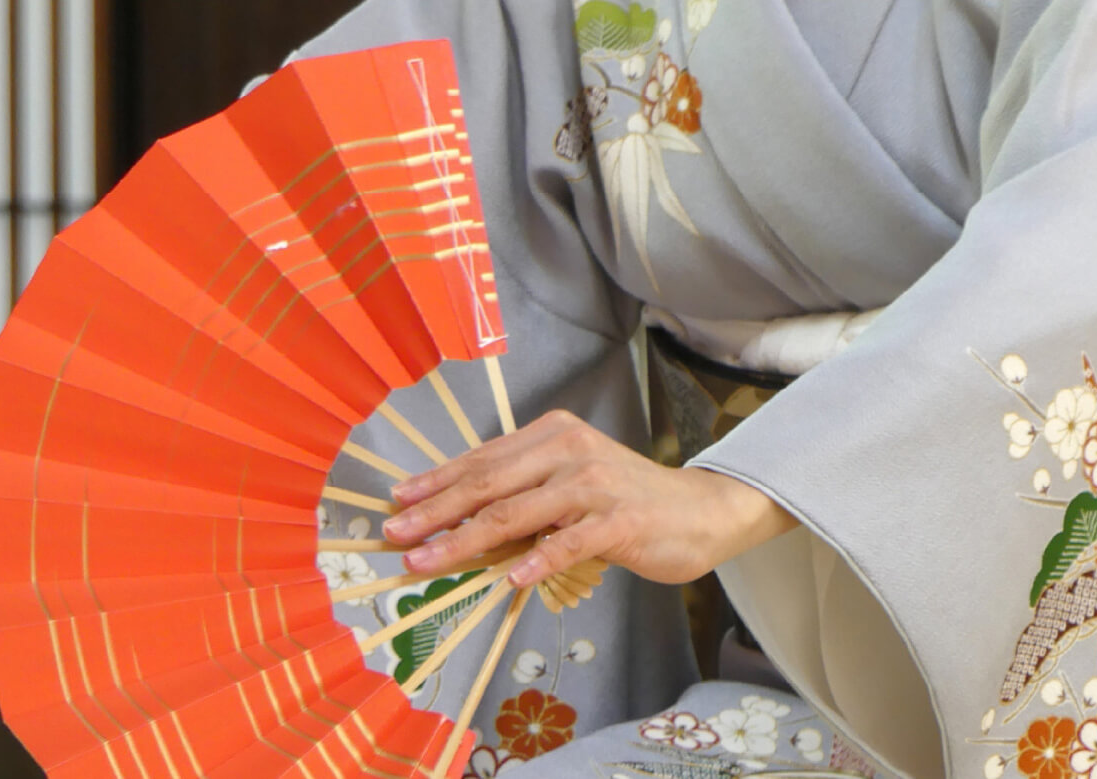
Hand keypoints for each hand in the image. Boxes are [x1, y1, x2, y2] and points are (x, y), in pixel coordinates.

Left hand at [382, 410, 797, 586]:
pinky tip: (509, 579)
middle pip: (488, 483)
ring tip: (428, 561)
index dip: (436, 482)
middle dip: (435, 511)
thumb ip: (523, 496)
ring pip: (516, 514)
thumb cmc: (627, 503)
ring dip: (464, 541)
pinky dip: (536, 561)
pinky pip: (568, 543)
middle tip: (395, 534)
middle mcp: (569, 451)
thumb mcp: (570, 485)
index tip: (397, 501)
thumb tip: (457, 525)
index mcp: (552, 434)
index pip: (482, 459)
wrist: (700, 511)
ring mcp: (594, 485)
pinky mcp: (619, 521)